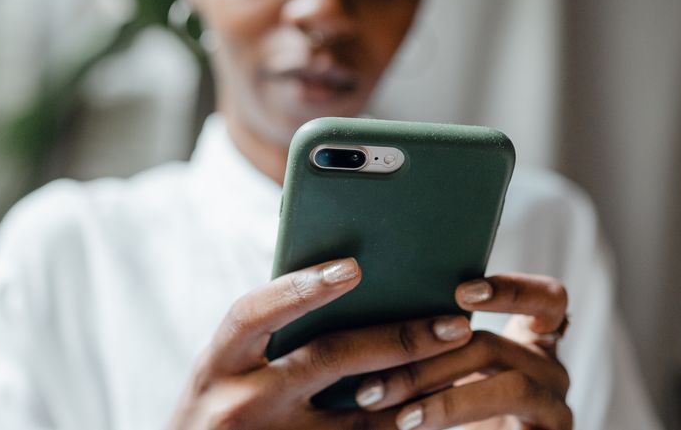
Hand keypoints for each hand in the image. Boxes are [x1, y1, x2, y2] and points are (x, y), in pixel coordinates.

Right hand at [166, 258, 475, 429]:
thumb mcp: (226, 368)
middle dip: (398, 338)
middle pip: (329, 360)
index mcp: (220, 362)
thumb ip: (269, 335)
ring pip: (360, 418)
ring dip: (416, 389)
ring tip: (460, 364)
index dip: (302, 288)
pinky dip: (400, 427)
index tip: (353, 267)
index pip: (255, 313)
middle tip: (453, 323)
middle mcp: (241, 402)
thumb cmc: (220, 407)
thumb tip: (349, 284)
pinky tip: (433, 410)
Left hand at [354, 274, 571, 429]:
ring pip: (512, 387)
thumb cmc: (457, 407)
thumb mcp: (448, 369)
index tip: (461, 293)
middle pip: (497, 347)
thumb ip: (431, 339)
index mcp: (530, 340)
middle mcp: (550, 369)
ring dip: (447, 402)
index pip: (547, 298)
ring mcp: (557, 408)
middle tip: (373, 387)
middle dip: (428, 363)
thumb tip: (365, 311)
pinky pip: (515, 429)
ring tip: (400, 419)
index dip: (512, 290)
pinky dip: (462, 426)